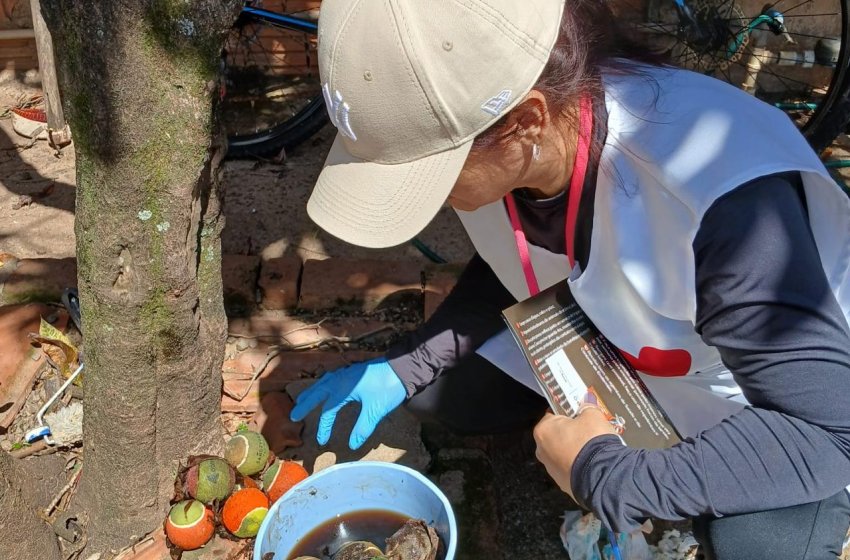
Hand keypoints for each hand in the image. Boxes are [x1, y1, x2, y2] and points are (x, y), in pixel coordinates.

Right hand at [289, 358, 406, 449]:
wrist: (402, 367)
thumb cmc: (388, 387)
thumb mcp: (375, 410)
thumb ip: (363, 428)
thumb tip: (352, 446)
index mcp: (342, 389)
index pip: (328, 412)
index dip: (323, 428)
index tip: (321, 442)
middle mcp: (340, 379)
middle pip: (317, 393)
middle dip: (305, 404)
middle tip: (293, 416)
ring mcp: (346, 373)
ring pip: (323, 383)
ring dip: (312, 392)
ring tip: (302, 399)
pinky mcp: (354, 371)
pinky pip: (331, 378)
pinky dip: (323, 384)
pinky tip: (325, 386)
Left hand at [533, 398, 617, 497]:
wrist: (601, 476)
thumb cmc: (591, 440)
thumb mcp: (592, 415)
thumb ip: (587, 406)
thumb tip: (587, 399)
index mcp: (543, 430)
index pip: (552, 415)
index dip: (567, 413)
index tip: (579, 415)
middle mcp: (541, 450)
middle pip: (555, 435)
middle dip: (569, 433)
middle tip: (587, 432)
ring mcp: (550, 469)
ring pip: (561, 453)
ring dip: (573, 450)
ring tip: (591, 449)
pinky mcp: (562, 483)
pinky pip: (569, 468)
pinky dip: (577, 465)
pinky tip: (591, 463)